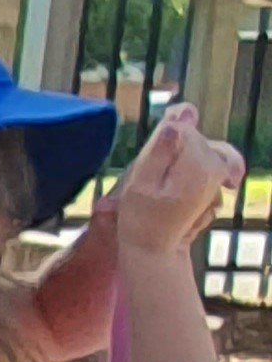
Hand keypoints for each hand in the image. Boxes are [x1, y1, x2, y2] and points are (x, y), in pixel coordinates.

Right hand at [110, 105, 243, 256]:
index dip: (160, 138)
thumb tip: (184, 111)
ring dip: (178, 156)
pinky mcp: (217, 181)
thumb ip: (162, 146)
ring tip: (162, 181)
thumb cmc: (141, 219)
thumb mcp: (141, 181)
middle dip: (170, 148)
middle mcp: (217, 167)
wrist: (156, 250)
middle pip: (192, 136)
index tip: (148, 160)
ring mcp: (220, 175)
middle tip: (151, 177)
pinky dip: (188, 164)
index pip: (182, 128)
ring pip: (198, 146)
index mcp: (199, 165)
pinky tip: (174, 183)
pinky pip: (205, 158)